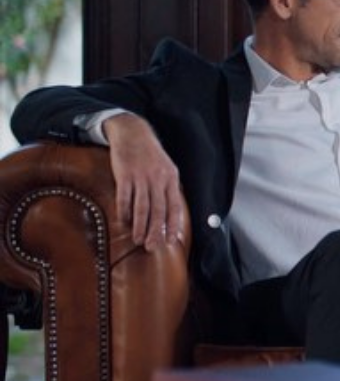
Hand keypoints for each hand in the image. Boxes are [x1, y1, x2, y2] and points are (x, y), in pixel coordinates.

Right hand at [102, 113, 183, 250]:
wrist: (133, 132)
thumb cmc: (150, 155)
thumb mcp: (166, 169)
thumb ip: (168, 189)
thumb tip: (170, 212)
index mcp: (171, 179)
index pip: (174, 206)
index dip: (172, 225)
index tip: (170, 241)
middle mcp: (158, 179)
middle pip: (158, 210)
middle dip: (156, 231)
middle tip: (152, 247)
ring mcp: (141, 177)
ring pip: (142, 207)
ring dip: (140, 226)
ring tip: (138, 240)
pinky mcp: (125, 174)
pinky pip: (125, 197)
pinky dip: (124, 212)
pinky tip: (123, 222)